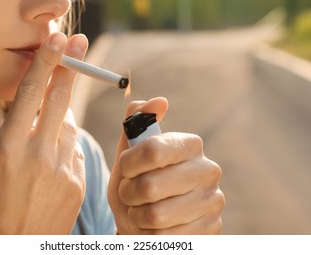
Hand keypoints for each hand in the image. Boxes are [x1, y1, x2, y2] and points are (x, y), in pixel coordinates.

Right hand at [0, 33, 88, 233]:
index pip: (31, 94)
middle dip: (71, 67)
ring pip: (70, 126)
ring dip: (63, 113)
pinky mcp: (79, 182)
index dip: (45, 62)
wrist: (16, 253)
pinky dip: (67, 144)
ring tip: (51, 115)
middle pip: (60, 100)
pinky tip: (53, 154)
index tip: (57, 39)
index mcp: (10, 149)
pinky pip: (76, 152)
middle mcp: (41, 154)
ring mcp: (64, 169)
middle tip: (79, 44)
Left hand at [108, 97, 224, 233]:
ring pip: (156, 214)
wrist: (145, 222)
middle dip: (129, 193)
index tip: (125, 170)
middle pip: (151, 185)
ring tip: (141, 209)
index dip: (129, 164)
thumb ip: (136, 126)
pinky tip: (155, 226)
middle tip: (130, 193)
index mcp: (190, 145)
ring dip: (137, 215)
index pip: (153, 149)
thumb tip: (158, 100)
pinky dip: (150, 234)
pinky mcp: (212, 229)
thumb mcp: (129, 156)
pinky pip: (167, 237)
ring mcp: (212, 201)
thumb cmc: (136, 184)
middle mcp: (208, 170)